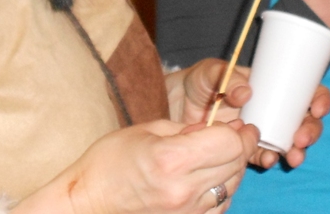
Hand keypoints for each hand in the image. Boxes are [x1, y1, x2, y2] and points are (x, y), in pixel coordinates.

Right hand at [14, 117, 258, 213]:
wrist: (89, 202)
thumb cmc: (109, 161)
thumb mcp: (147, 129)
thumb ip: (186, 128)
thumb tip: (215, 129)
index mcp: (171, 158)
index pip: (229, 144)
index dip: (239, 132)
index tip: (241, 125)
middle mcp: (182, 189)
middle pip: (235, 164)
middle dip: (240, 146)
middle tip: (236, 135)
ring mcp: (186, 211)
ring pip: (232, 186)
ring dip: (233, 168)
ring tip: (220, 155)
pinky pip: (220, 206)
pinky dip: (222, 190)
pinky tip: (211, 177)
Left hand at [166, 60, 329, 169]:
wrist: (175, 106)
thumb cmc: (198, 81)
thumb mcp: (211, 71)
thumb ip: (228, 78)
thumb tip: (246, 93)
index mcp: (271, 86)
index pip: (305, 90)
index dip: (318, 98)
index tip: (317, 108)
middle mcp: (272, 108)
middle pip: (304, 120)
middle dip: (310, 131)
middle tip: (301, 139)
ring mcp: (261, 129)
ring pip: (290, 141)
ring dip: (296, 150)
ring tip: (292, 156)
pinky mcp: (247, 148)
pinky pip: (265, 155)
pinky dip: (270, 159)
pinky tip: (267, 160)